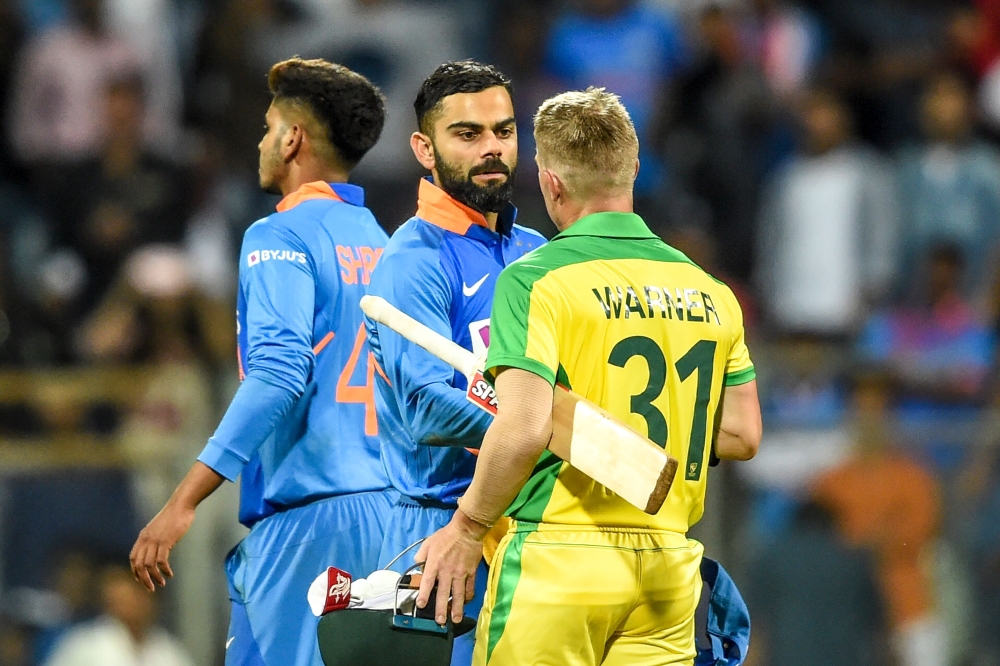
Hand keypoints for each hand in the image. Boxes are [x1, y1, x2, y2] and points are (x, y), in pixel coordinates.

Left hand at [130, 500, 194, 591]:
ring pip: (148, 565)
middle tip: (151, 588)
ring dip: (154, 577)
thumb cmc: (174, 515)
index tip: (141, 580)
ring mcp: (155, 540)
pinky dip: (164, 570)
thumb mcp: (159, 527)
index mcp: (143, 536)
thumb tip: (156, 548)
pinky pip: (161, 561)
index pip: (132, 558)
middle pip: (138, 565)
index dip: (135, 571)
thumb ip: (154, 537)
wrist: (181, 505)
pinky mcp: (166, 541)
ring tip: (161, 583)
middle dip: (143, 579)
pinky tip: (169, 574)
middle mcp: (146, 539)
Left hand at [415, 510, 488, 624]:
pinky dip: (468, 597)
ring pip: (458, 594)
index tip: (421, 605)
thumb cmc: (446, 536)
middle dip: (441, 609)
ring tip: (455, 619)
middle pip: (443, 593)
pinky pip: (470, 588)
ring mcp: (461, 573)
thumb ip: (421, 556)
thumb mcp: (428, 543)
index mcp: (435, 564)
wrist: (466, 530)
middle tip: (440, 621)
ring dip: (456, 608)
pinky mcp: (471, 572)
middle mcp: (447, 571)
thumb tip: (418, 568)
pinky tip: (465, 603)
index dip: (423, 595)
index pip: (427, 583)